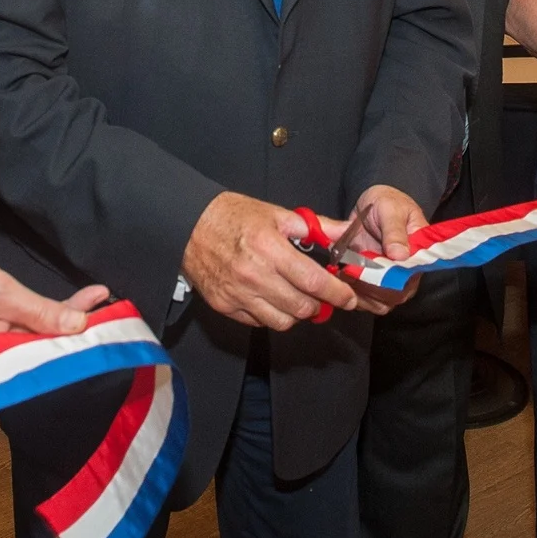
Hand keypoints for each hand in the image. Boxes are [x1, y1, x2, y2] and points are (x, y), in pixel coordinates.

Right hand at [0, 257, 107, 346]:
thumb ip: (39, 311)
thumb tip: (79, 326)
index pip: (52, 349)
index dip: (82, 332)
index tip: (110, 314)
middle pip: (48, 349)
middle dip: (78, 327)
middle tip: (106, 301)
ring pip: (37, 342)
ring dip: (64, 322)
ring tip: (93, 301)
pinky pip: (23, 339)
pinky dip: (42, 322)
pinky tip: (62, 310)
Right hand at [182, 192, 359, 329]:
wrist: (188, 225)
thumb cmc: (233, 216)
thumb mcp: (276, 214)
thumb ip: (314, 227)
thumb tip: (344, 232)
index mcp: (269, 249)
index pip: (313, 281)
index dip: (336, 294)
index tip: (347, 298)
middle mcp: (254, 276)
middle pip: (301, 307)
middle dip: (318, 305)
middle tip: (321, 296)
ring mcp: (237, 294)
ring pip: (281, 322)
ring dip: (295, 314)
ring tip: (296, 298)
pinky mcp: (224, 306)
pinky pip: (258, 322)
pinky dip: (271, 315)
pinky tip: (271, 299)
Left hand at [325, 185, 425, 314]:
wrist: (373, 204)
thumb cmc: (388, 203)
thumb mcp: (391, 209)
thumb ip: (394, 231)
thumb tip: (401, 255)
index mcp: (419, 256)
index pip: (408, 280)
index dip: (386, 281)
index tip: (363, 270)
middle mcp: (408, 273)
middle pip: (393, 296)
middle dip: (368, 288)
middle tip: (348, 270)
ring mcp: (392, 281)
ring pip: (379, 303)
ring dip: (358, 293)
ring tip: (342, 272)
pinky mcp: (375, 284)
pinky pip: (366, 300)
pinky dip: (351, 293)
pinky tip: (340, 276)